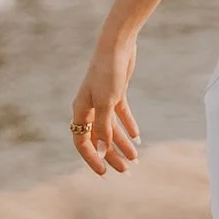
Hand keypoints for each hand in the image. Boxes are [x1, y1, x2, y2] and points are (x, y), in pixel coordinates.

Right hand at [71, 36, 140, 175]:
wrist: (117, 46)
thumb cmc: (108, 72)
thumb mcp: (107, 103)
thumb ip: (104, 128)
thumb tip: (102, 151)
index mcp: (81, 111)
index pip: (82, 142)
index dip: (92, 158)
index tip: (104, 172)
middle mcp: (89, 107)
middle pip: (99, 138)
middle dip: (111, 155)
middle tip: (125, 170)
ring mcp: (102, 100)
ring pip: (111, 128)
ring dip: (122, 143)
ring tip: (135, 157)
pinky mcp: (116, 93)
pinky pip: (120, 115)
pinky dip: (128, 126)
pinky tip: (138, 137)